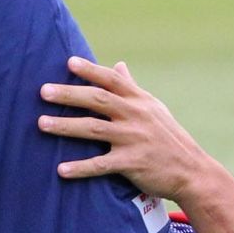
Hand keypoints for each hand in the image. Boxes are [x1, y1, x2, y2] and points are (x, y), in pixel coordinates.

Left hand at [39, 57, 219, 200]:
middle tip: (43, 91)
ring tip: (41, 124)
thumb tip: (118, 65)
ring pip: (94, 129)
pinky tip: (61, 170)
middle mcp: (136, 116)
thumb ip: (132, 88)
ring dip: (66, 126)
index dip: (90, 70)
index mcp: (140, 101)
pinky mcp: (132, 163)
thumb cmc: (168, 137)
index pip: (112, 80)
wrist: (191, 171)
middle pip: (98, 100)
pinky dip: (80, 168)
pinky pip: (101, 165)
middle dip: (69, 94)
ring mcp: (134, 139)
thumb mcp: (154, 108)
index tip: (69, 62)